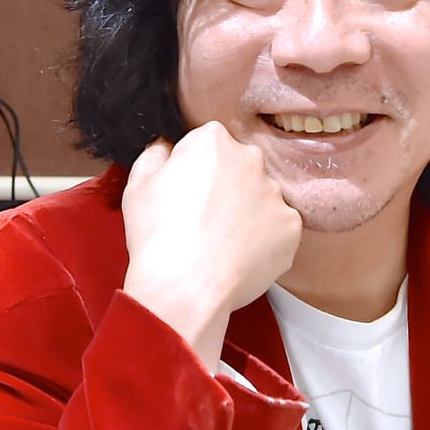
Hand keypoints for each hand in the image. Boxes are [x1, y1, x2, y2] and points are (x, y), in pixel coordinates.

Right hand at [122, 122, 301, 369]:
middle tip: (205, 219)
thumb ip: (155, 155)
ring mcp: (275, 194)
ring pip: (262, 199)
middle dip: (228, 187)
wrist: (187, 287)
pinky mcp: (290, 226)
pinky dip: (265, 241)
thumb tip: (165, 149)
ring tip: (222, 243)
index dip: (196, 169)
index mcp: (213, 142)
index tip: (189, 191)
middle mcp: (251, 160)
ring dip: (248, 214)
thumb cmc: (159, 237)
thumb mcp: (138, 186)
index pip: (210, 144)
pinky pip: (278, 229)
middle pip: (241, 168)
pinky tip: (241, 255)